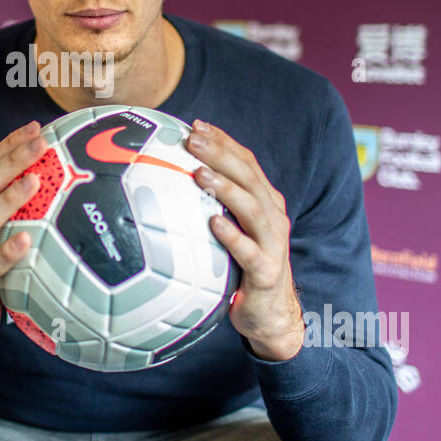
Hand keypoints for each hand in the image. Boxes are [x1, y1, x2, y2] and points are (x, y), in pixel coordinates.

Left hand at [186, 119, 304, 361]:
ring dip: (226, 188)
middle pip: (249, 177)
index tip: (195, 124)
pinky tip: (213, 223)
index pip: (246, 162)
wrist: (271, 316)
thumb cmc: (243, 269)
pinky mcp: (267, 272)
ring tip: (200, 173)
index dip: (223, 141)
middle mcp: (273, 217)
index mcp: (265, 202)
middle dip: (221, 154)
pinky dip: (233, 236)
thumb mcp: (231, 233)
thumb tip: (167, 185)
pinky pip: (250, 252)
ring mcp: (273, 244)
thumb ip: (212, 208)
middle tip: (192, 139)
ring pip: (253, 209)